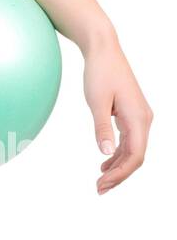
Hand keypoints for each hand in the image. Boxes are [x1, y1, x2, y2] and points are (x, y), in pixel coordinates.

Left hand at [82, 34, 153, 193]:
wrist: (103, 50)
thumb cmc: (100, 73)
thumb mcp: (96, 102)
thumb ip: (101, 128)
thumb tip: (104, 153)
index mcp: (138, 118)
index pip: (135, 156)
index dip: (120, 174)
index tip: (102, 184)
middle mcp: (144, 119)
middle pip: (136, 157)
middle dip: (119, 175)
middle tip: (99, 189)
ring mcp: (139, 117)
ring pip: (133, 150)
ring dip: (118, 167)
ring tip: (100, 181)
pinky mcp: (131, 114)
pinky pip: (129, 140)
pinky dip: (118, 154)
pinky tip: (104, 163)